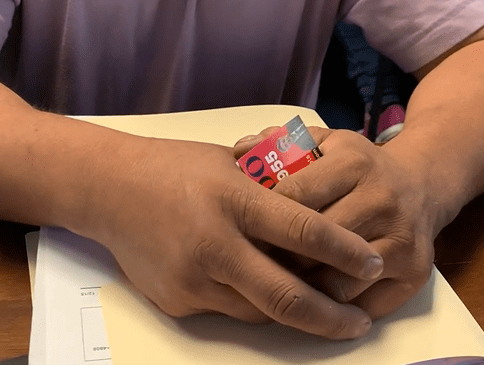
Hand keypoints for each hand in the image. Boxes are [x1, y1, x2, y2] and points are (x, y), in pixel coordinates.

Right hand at [88, 134, 384, 338]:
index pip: (302, 230)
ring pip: (260, 312)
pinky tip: (270, 296)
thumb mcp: (228, 160)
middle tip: (360, 323)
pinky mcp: (177, 300)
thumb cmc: (174, 165)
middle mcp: (214, 243)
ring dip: (296, 316)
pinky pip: (228, 311)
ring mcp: (193, 278)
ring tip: (328, 314)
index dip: (345, 251)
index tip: (374, 263)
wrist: (109, 189)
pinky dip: (254, 305)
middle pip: (286, 295)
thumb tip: (318, 199)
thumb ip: (272, 183)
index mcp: (232, 199)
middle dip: (332, 316)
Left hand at [234, 127, 435, 319]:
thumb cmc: (358, 166)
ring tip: (277, 281)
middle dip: (277, 254)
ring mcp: (401, 239)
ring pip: (336, 279)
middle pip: (313, 242)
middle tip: (250, 259)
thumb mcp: (323, 142)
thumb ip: (280, 144)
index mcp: (354, 162)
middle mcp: (381, 199)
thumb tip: (240, 151)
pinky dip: (332, 306)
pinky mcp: (413, 273)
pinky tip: (311, 296)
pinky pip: (361, 303)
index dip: (262, 212)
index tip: (240, 223)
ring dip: (302, 286)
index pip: (295, 195)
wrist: (421, 185)